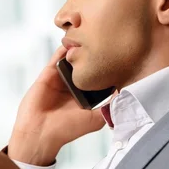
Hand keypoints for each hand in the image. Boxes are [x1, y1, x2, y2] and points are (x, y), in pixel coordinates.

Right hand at [9, 45, 111, 164]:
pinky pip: (57, 58)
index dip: (108, 68)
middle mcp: (75, 86)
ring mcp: (62, 79)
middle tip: (107, 42)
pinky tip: (72, 42)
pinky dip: (63, 49)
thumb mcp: (96, 119)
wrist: (40, 131)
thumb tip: (127, 93)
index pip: (100, 78)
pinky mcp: (49, 74)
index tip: (120, 57)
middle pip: (87, 66)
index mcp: (87, 96)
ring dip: (79, 50)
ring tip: (90, 36)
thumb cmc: (67, 129)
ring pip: (73, 59)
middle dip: (95, 55)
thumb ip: (110, 106)